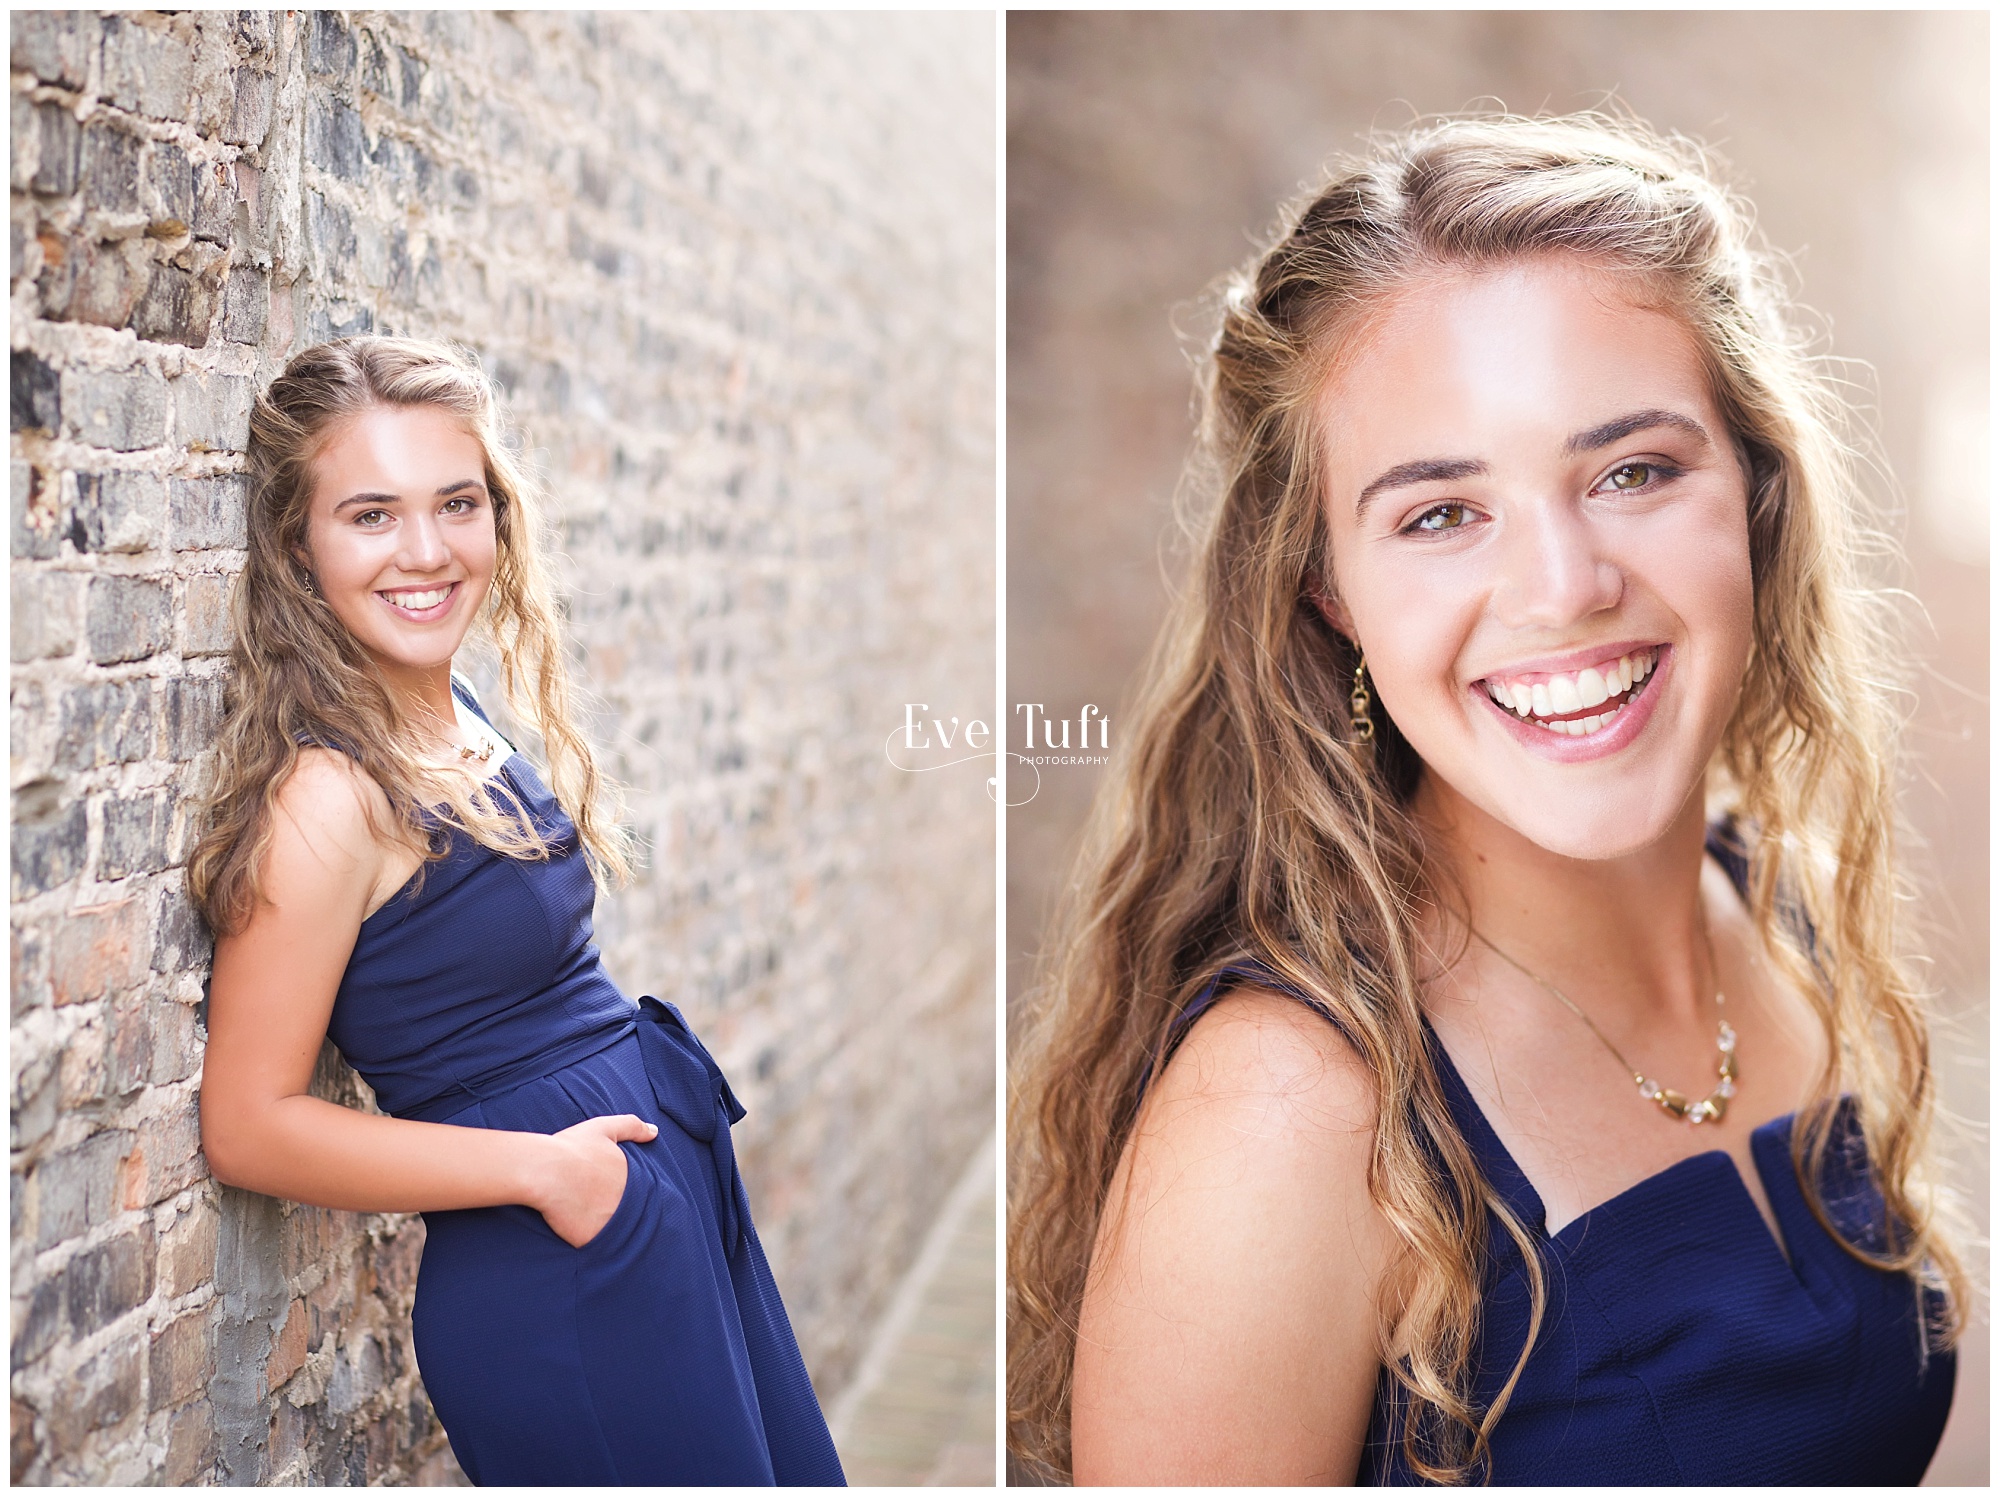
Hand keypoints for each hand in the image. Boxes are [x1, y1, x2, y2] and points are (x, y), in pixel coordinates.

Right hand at [532, 1114, 657, 1246]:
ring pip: (611, 1230)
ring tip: (583, 1216)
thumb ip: (632, 1127)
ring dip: (603, 1226)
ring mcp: (610, 1224)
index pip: (640, 1193)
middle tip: (593, 1202)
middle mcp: (627, 1204)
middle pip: (627, 1213)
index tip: (606, 1189)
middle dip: (615, 1210)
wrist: (545, 1170)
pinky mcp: (590, 1240)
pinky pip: (591, 1244)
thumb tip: (655, 1132)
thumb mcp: (605, 1128)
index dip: (625, 1192)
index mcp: (634, 1180)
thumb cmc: (572, 1148)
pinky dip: (585, 1238)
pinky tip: (573, 1227)